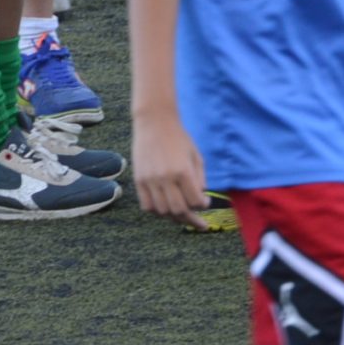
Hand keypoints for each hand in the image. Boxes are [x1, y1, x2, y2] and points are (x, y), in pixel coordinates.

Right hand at [133, 112, 214, 229]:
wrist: (154, 122)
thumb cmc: (178, 137)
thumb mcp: (196, 155)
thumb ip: (200, 178)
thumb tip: (200, 198)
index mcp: (183, 171)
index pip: (195, 201)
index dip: (203, 206)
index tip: (205, 203)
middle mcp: (166, 178)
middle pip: (179, 210)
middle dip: (191, 219)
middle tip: (199, 222)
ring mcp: (150, 180)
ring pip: (163, 211)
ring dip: (174, 216)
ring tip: (182, 216)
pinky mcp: (139, 180)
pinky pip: (147, 206)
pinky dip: (157, 211)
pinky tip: (165, 208)